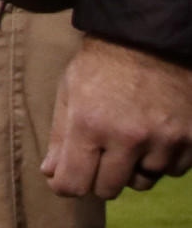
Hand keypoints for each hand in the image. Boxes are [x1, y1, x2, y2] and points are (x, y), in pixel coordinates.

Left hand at [43, 34, 191, 198]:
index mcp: (89, 125)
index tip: (66, 178)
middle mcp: (128, 138)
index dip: (66, 185)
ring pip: (143, 182)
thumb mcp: (69, 91)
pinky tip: (155, 135)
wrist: (150, 38)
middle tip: (100, 154)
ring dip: (133, 168)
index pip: (74, 184)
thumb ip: (60, 136)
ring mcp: (163, 141)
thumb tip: (51, 174)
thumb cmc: (101, 64)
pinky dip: (162, 159)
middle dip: (99, 177)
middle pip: (107, 190)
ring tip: (129, 139)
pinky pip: (173, 170)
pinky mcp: (191, 140)